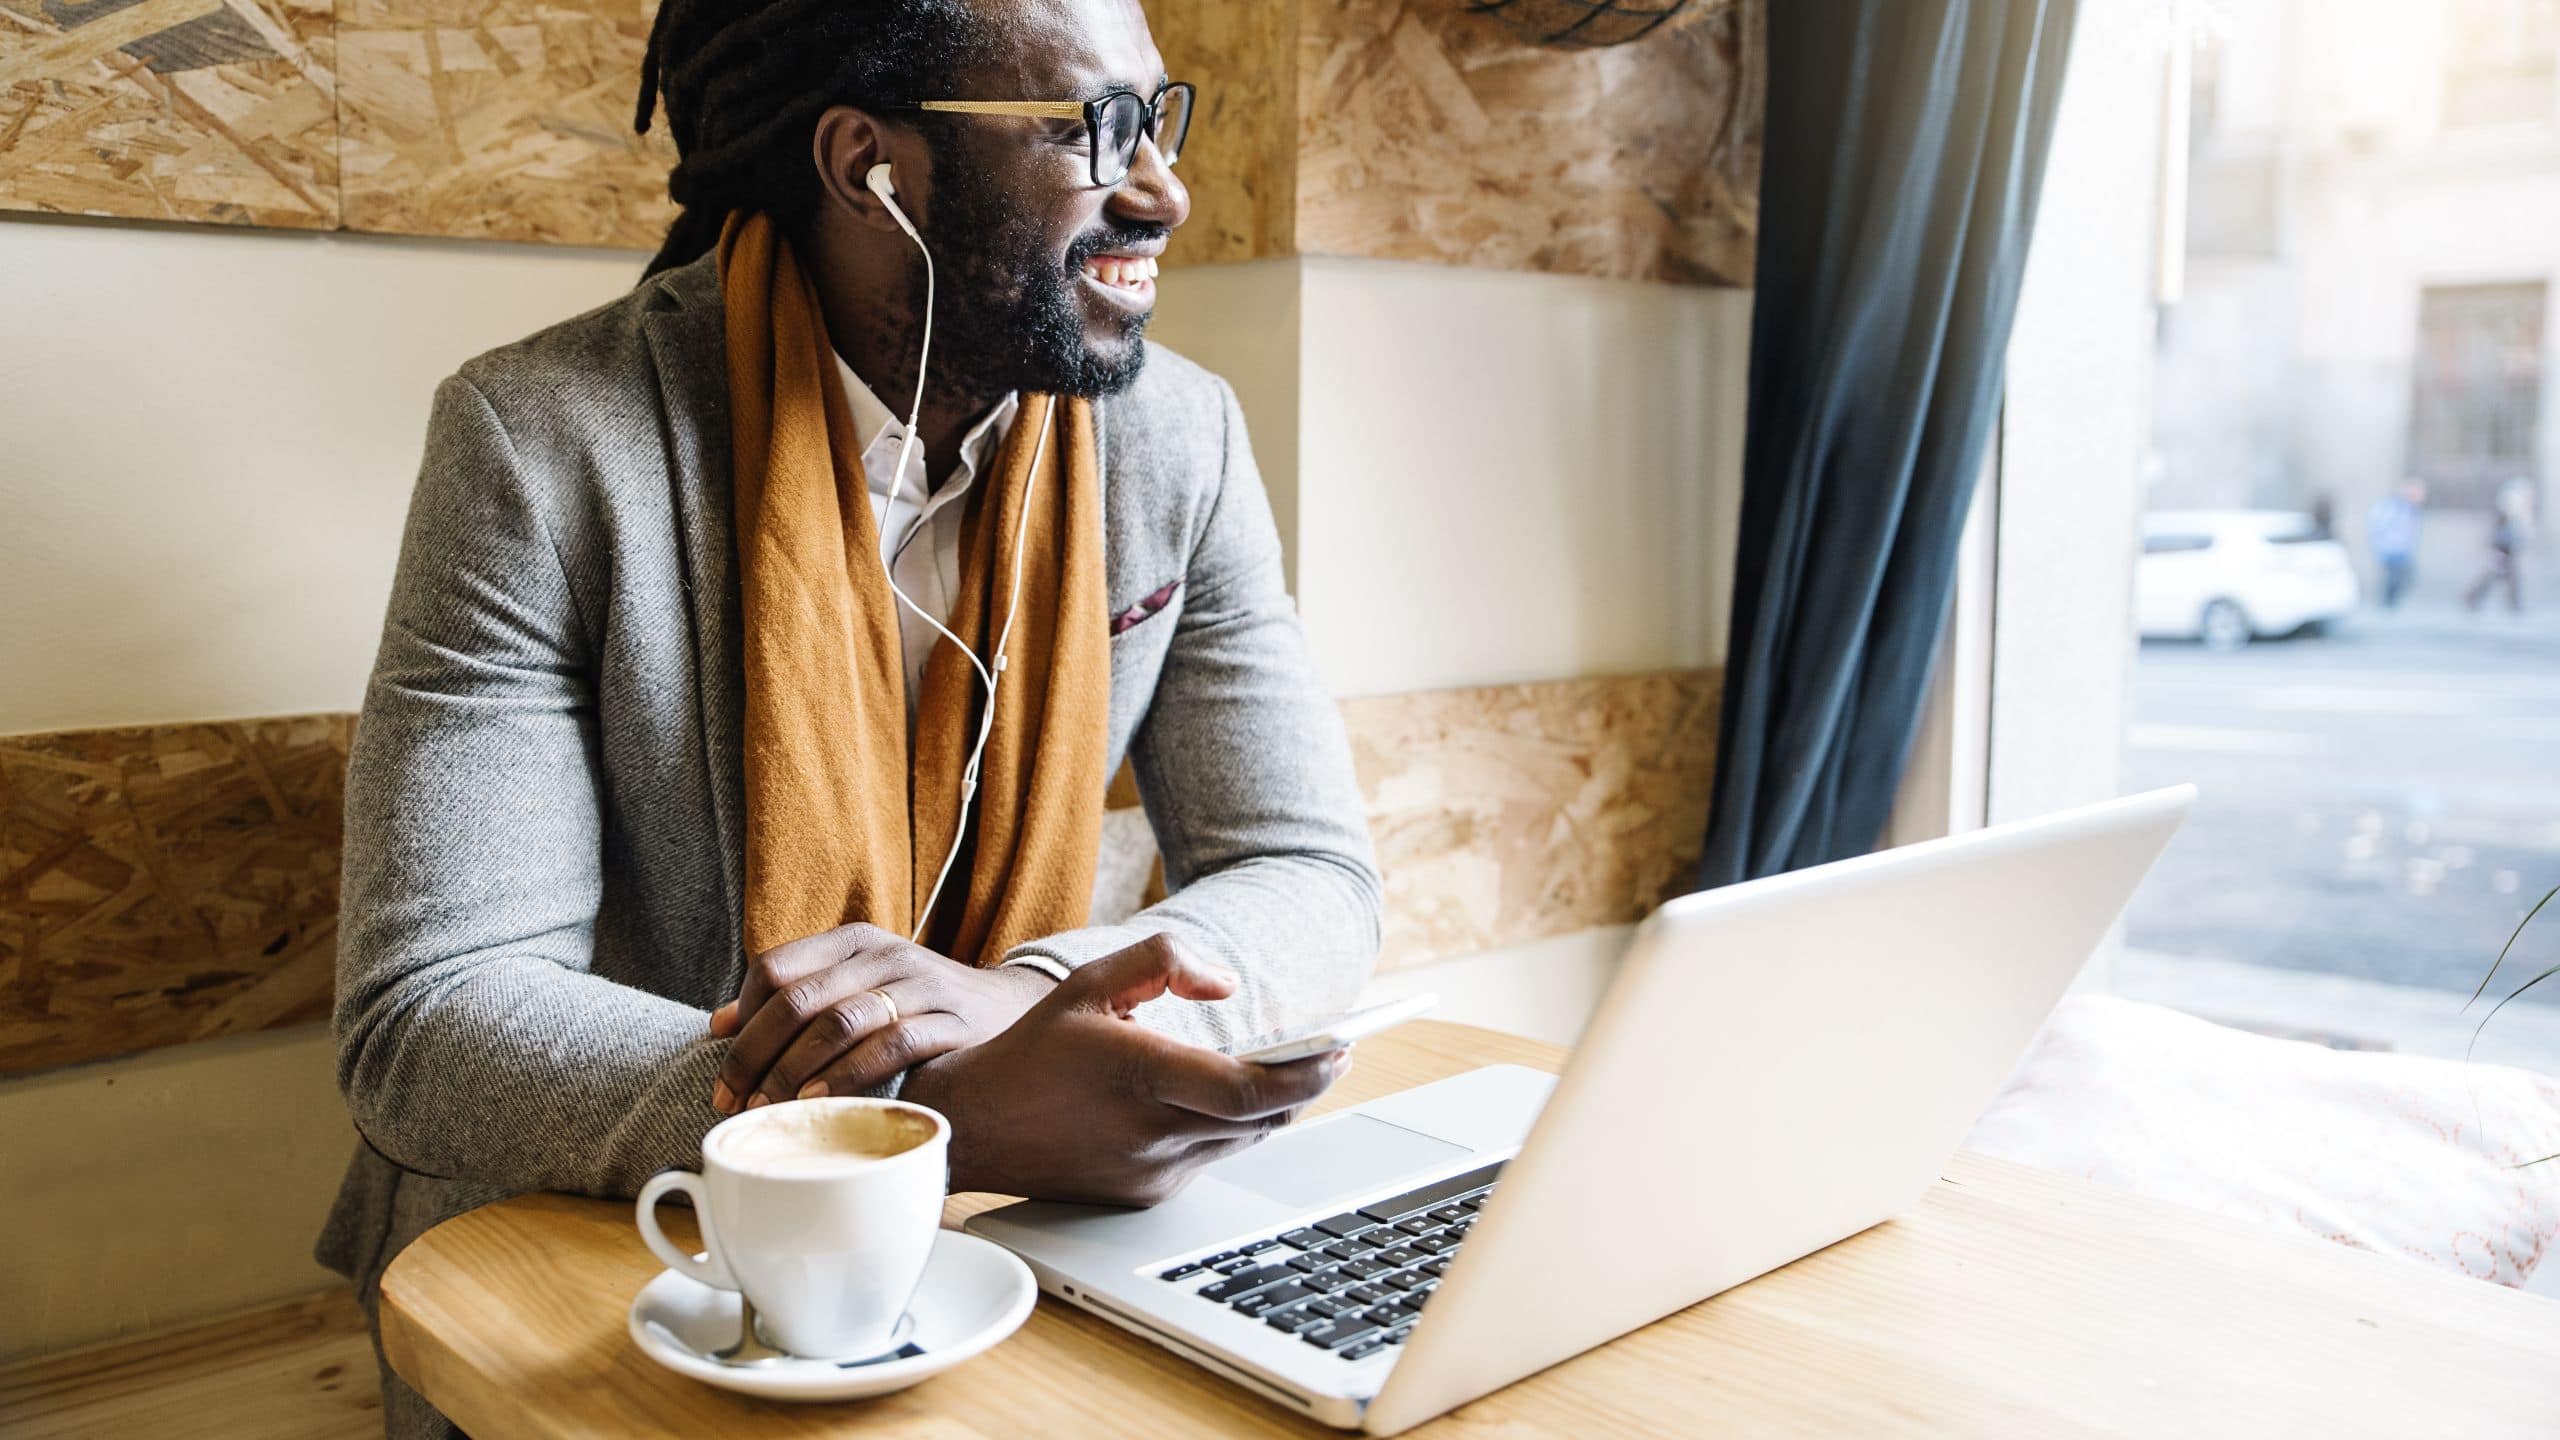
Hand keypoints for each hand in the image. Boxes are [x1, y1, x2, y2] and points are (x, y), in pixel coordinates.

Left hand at [708, 922, 1057, 1112]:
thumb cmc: (915, 1006)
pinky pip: (890, 1044)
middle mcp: (881, 955)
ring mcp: (918, 985)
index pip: (774, 968)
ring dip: (794, 1070)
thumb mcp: (856, 988)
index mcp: (851, 942)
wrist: (1005, 1008)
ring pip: (837, 1021)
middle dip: (755, 1055)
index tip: (722, 1072)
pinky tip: (823, 1100)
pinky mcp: (949, 1020)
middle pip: (797, 998)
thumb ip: (796, 998)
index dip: (741, 1022)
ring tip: (769, 1108)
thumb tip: (719, 1024)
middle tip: (733, 1102)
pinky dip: (849, 1074)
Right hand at [901, 934, 1348, 1205]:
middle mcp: (1151, 1131)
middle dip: (1305, 1085)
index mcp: (1140, 1074)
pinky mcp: (1146, 1194)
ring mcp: (1151, 1171)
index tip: (1341, 1051)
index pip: (1250, 1090)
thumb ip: (1162, 963)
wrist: (977, 1128)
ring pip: (1243, 1140)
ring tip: (1289, 1070)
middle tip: (1333, 1053)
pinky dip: (1228, 1130)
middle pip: (1263, 1117)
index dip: (1307, 1074)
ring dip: (1271, 1107)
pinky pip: (1210, 1159)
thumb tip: (1224, 984)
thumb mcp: (1088, 983)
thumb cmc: (1032, 1052)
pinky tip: (1224, 1101)